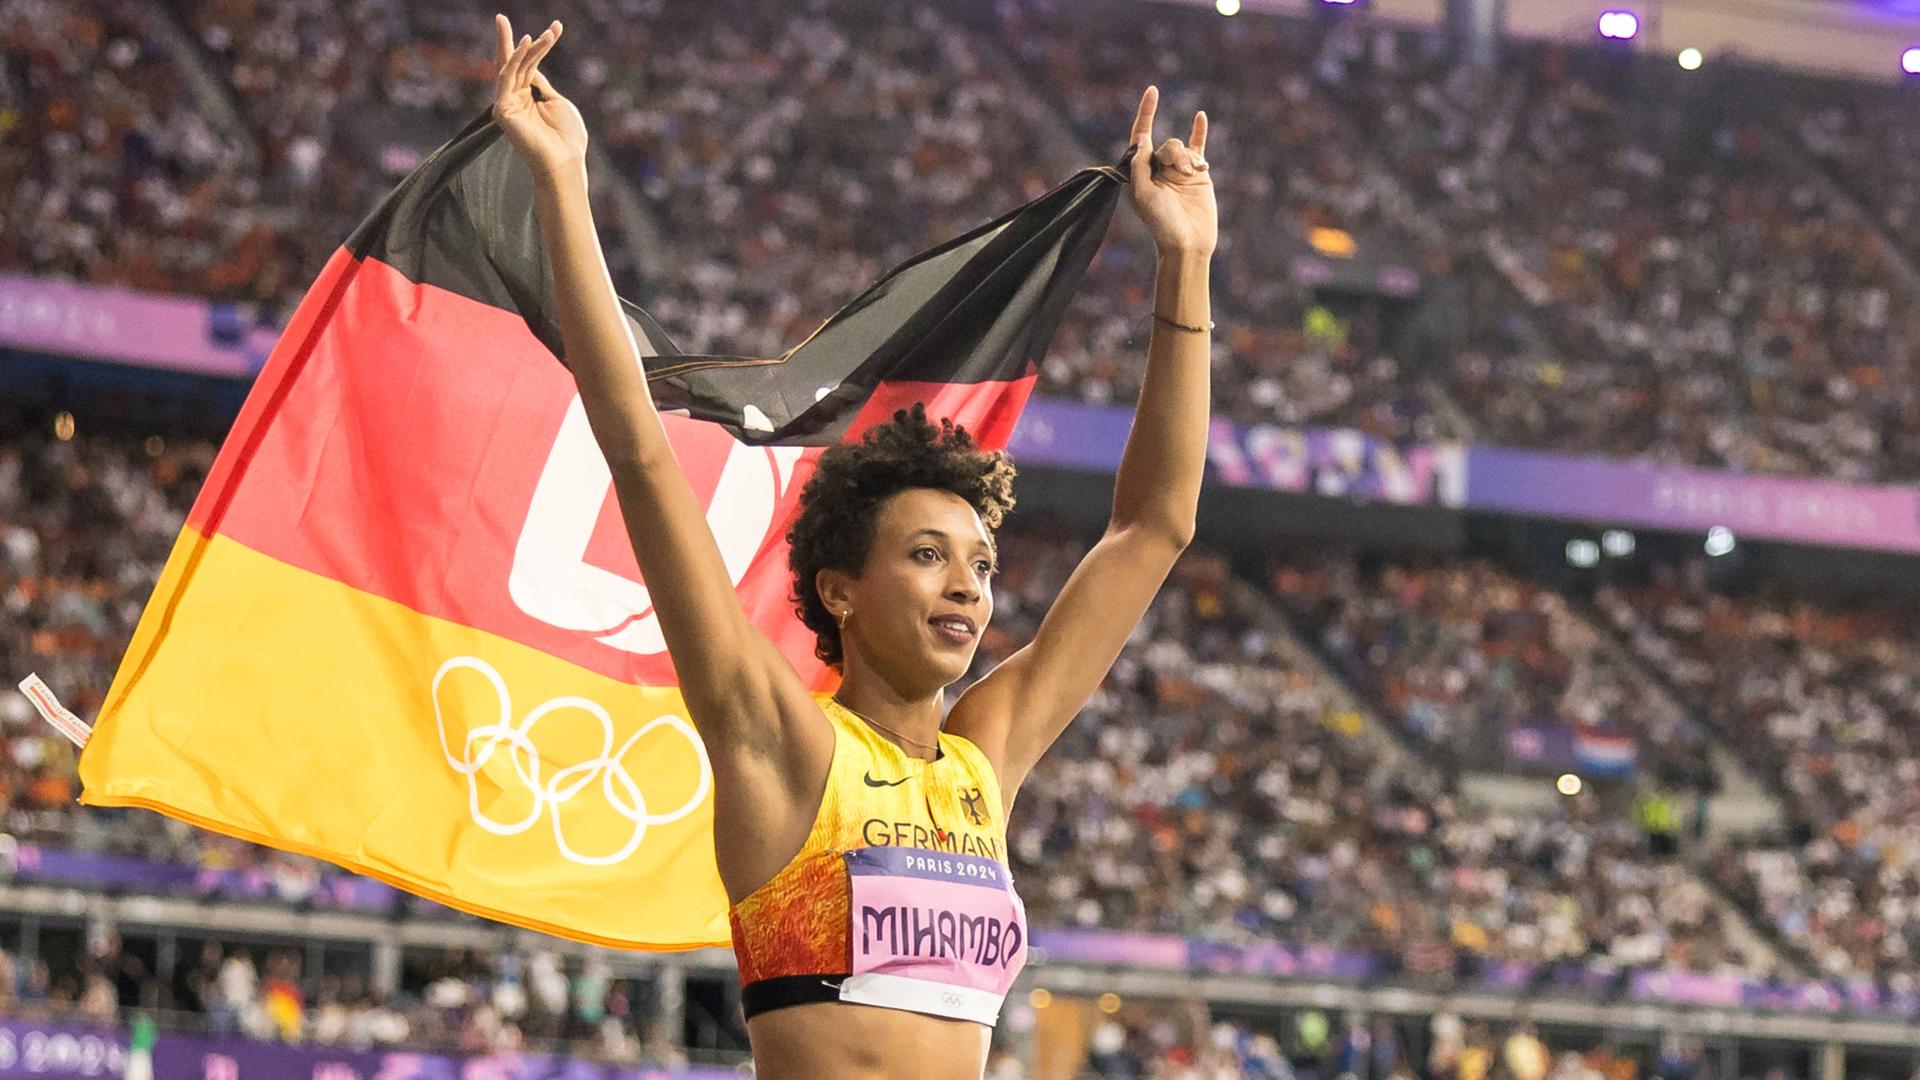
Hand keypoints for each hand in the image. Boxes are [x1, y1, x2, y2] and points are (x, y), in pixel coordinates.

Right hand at [492, 14, 587, 183]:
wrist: (564, 162)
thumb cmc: (567, 137)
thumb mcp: (556, 101)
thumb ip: (541, 83)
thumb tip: (533, 63)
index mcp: (529, 98)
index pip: (529, 66)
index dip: (540, 46)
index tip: (556, 28)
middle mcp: (515, 100)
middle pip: (510, 64)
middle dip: (506, 40)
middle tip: (500, 17)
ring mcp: (507, 105)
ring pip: (512, 68)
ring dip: (524, 48)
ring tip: (537, 33)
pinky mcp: (502, 110)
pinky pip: (508, 78)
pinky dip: (516, 59)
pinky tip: (528, 43)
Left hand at [1125, 87, 1215, 258]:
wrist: (1188, 242)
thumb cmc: (1161, 223)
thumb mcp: (1142, 193)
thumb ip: (1139, 165)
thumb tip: (1142, 138)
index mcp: (1140, 173)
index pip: (1141, 136)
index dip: (1146, 113)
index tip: (1153, 91)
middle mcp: (1157, 169)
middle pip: (1166, 145)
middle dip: (1174, 155)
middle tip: (1181, 175)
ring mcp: (1178, 170)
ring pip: (1182, 148)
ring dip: (1187, 159)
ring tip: (1192, 176)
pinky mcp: (1198, 174)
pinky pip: (1197, 147)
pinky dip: (1199, 132)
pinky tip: (1200, 116)